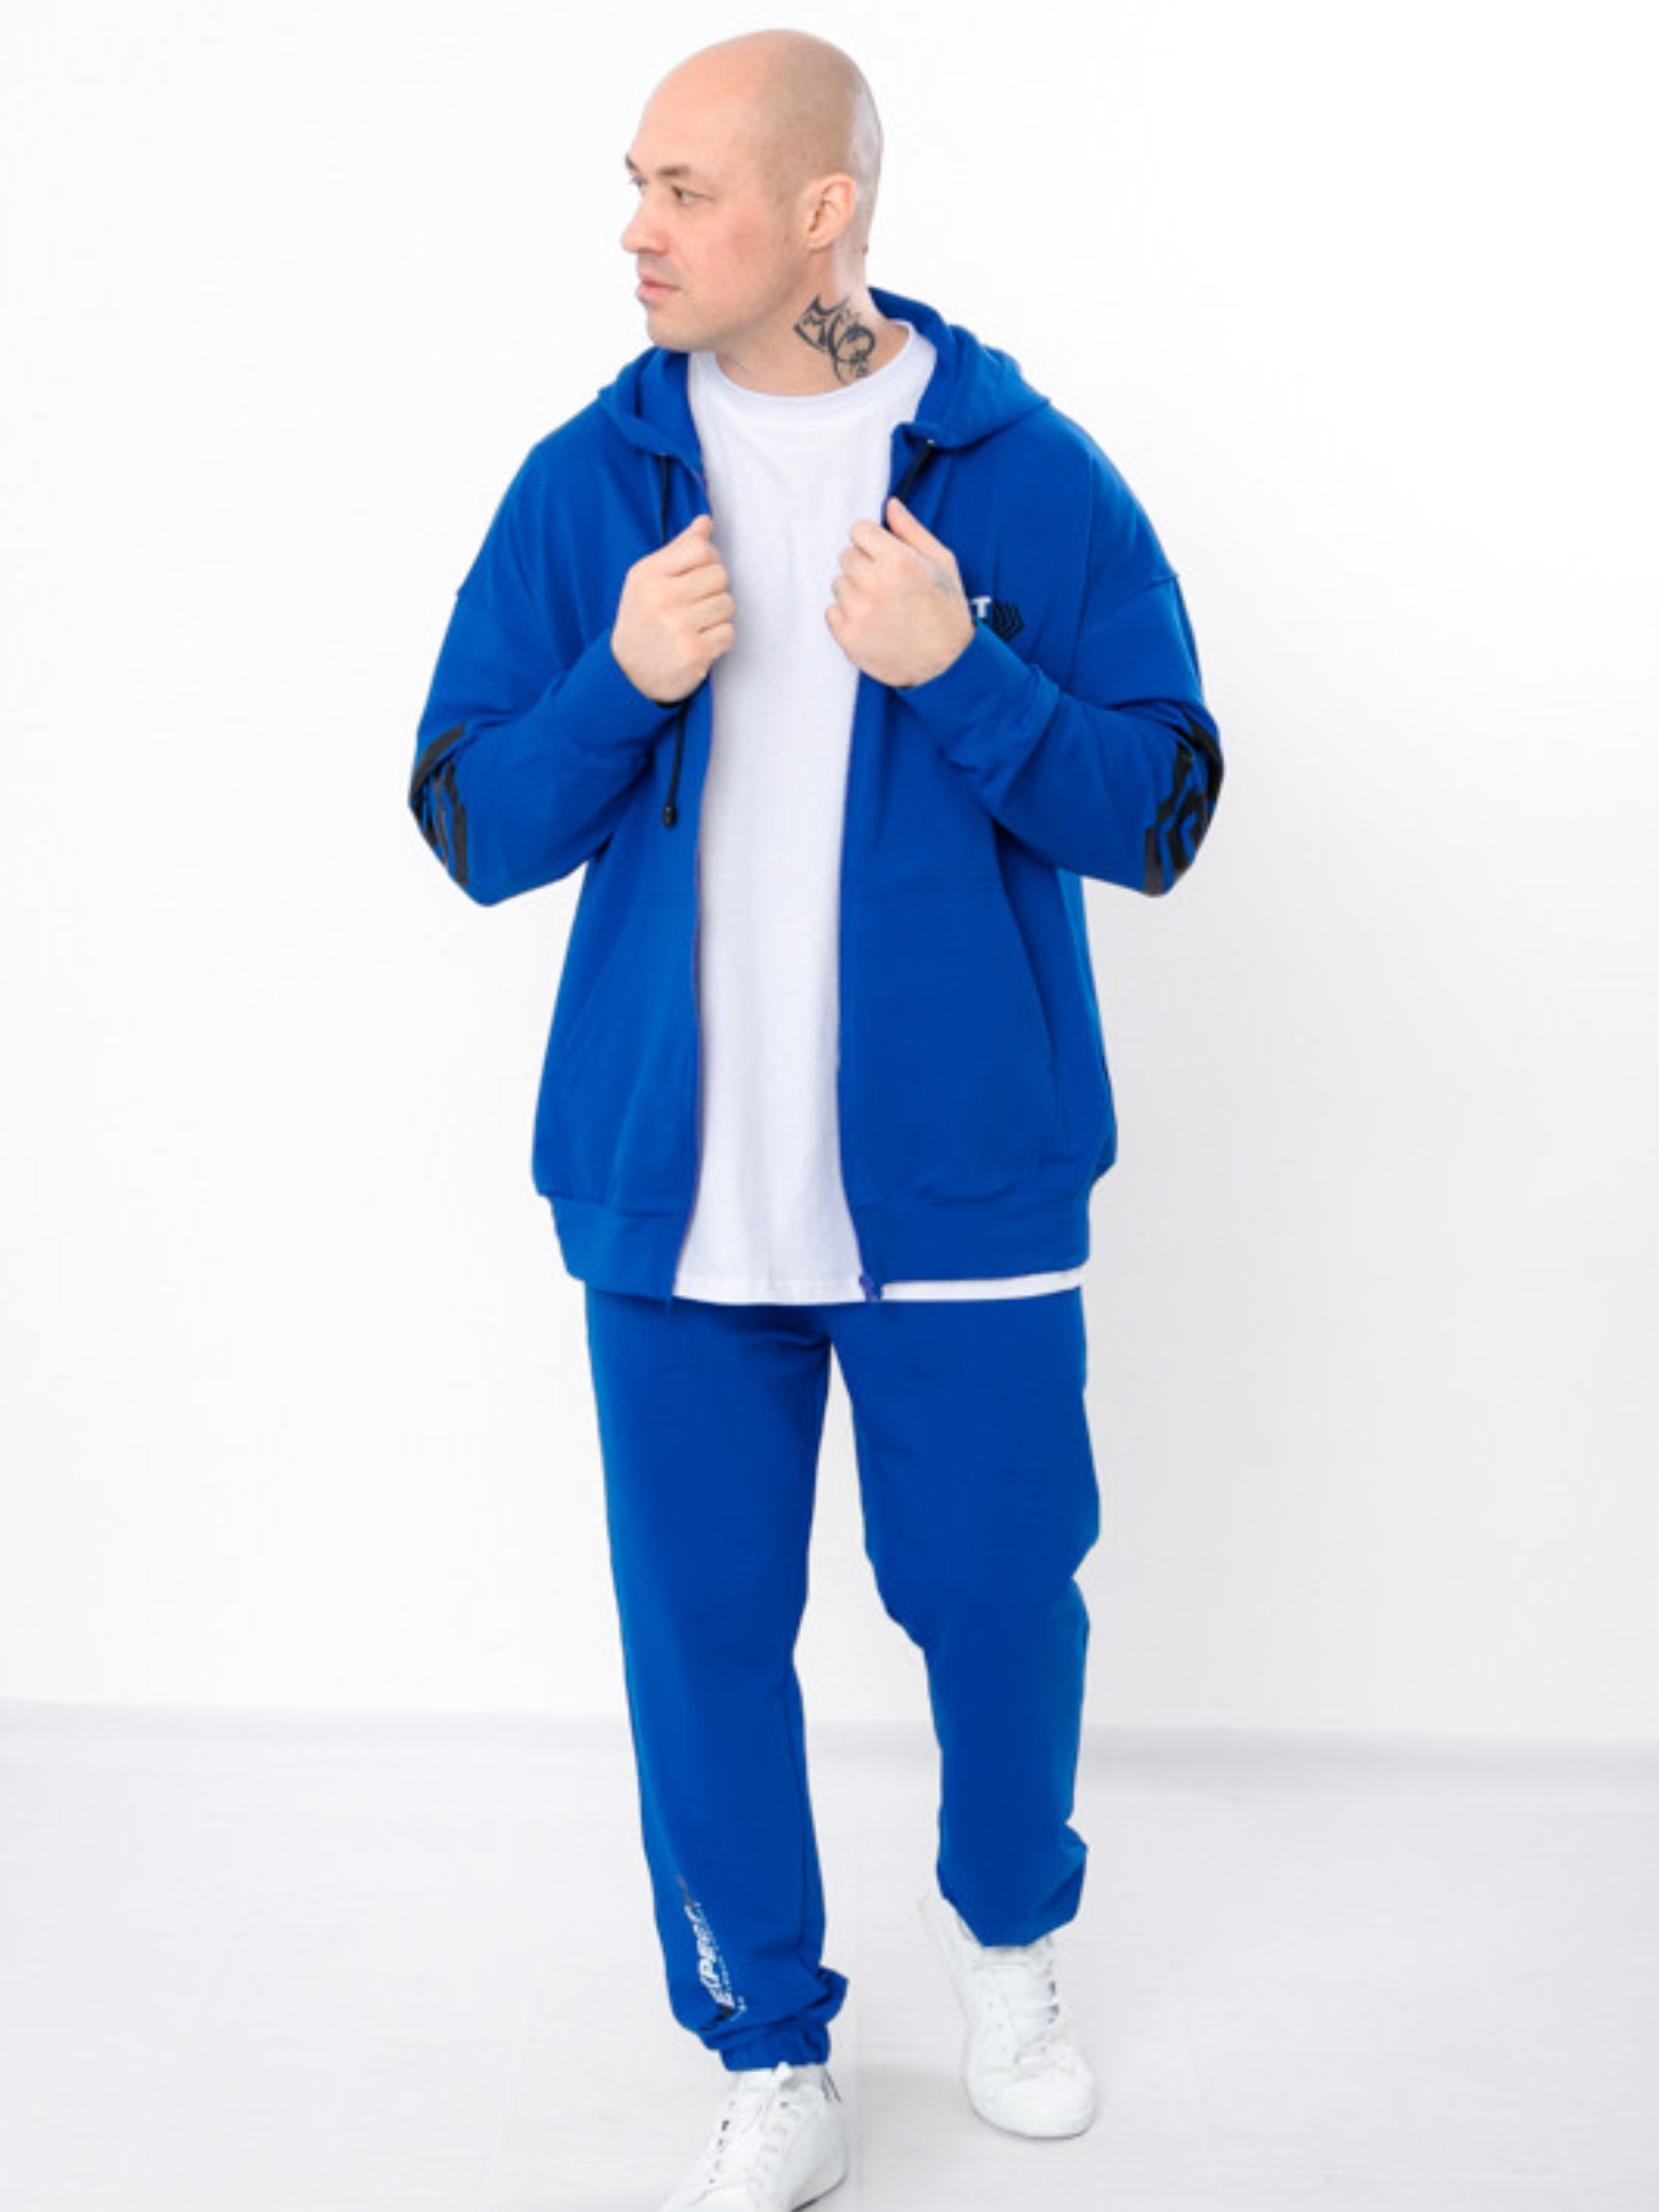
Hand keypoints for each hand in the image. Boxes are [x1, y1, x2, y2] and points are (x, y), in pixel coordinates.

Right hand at [612, 514, 735, 703]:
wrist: (628, 673)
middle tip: (697, 604)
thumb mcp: (648, 579)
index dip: (709, 561)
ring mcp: (678, 626)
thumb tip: (705, 523)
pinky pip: (729, 632)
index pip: (702, 549)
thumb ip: (679, 549)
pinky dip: (719, 638)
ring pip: (727, 603)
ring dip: (718, 615)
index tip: (699, 575)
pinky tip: (701, 641)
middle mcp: (662, 597)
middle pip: (719, 575)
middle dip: (714, 589)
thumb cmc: (642, 620)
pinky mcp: (694, 652)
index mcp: (650, 574)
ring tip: (698, 624)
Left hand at [826, 496, 974, 687]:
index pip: (858, 531)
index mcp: (898, 561)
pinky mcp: (848, 637)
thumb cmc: (946, 611)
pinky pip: (831, 611)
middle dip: (864, 565)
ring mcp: (859, 613)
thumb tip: (890, 505)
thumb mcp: (941, 563)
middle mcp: (875, 585)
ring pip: (838, 584)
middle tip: (887, 584)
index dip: (871, 541)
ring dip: (855, 591)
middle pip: (846, 556)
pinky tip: (872, 622)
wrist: (947, 663)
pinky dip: (847, 616)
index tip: (882, 554)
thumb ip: (911, 531)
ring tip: (882, 606)